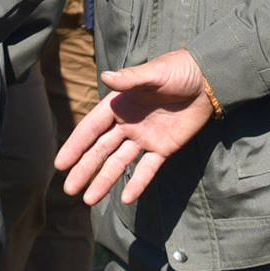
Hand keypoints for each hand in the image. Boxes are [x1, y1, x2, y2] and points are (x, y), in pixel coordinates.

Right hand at [55, 48, 214, 205]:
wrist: (208, 80)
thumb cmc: (178, 71)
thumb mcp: (154, 74)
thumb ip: (131, 80)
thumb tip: (106, 76)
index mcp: (119, 105)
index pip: (91, 129)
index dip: (75, 146)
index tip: (61, 164)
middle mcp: (127, 124)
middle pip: (100, 150)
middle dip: (84, 169)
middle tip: (68, 190)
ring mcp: (144, 138)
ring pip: (119, 163)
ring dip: (104, 180)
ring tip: (88, 200)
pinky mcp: (163, 148)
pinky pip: (147, 169)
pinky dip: (137, 183)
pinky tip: (125, 199)